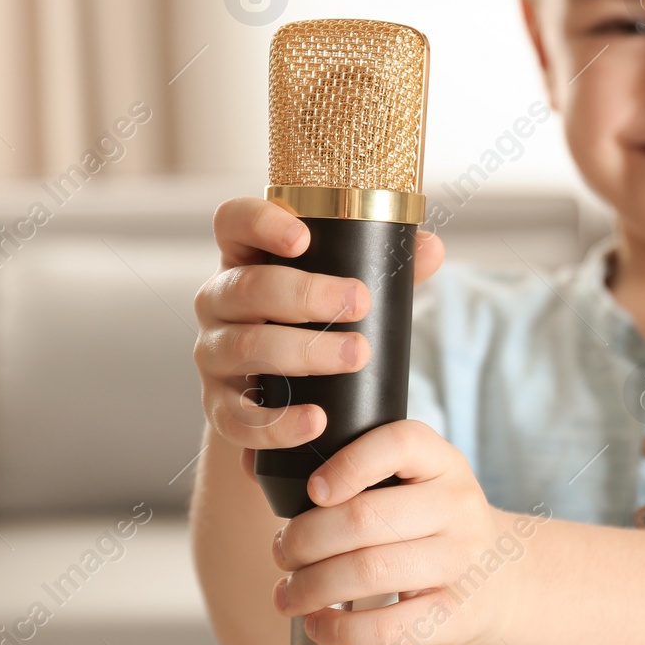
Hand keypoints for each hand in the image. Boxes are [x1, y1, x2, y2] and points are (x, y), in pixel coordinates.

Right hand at [192, 197, 444, 477]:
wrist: (283, 399)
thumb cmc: (315, 327)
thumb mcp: (341, 292)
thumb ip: (385, 269)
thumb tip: (432, 248)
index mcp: (245, 260)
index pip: (233, 223)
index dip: (260, 222)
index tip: (303, 237)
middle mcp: (218, 303)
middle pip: (244, 288)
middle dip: (304, 294)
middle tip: (360, 303)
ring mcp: (212, 355)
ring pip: (243, 347)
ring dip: (303, 351)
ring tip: (356, 356)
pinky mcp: (218, 408)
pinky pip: (238, 417)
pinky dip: (278, 421)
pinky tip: (316, 420)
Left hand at [270, 419, 540, 644]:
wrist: (503, 578)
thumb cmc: (433, 524)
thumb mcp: (415, 481)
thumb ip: (356, 470)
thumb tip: (257, 466)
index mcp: (442, 462)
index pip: (398, 443)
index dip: (348, 463)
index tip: (312, 490)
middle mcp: (457, 506)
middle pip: (366, 517)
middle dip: (305, 538)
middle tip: (281, 552)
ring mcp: (459, 562)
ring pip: (370, 572)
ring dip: (312, 587)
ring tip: (288, 593)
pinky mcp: (453, 616)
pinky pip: (385, 629)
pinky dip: (338, 631)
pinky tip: (318, 623)